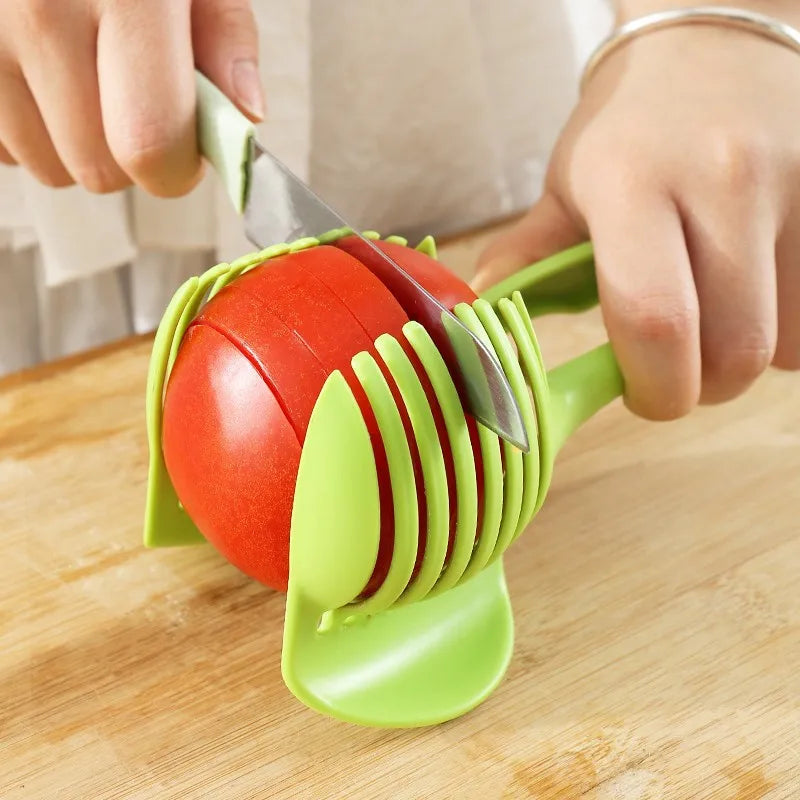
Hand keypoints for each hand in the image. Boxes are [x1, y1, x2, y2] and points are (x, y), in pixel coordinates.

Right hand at [0, 0, 262, 196]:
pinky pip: (3, 146)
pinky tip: (39, 68)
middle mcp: (40, 8)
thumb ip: (225, 35)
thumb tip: (244, 115)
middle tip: (132, 97)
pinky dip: (28, 125)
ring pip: (47, 167)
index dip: (177, 168)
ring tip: (81, 72)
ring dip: (75, 144)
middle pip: (99, 170)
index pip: (151, 143)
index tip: (187, 149)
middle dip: (129, 156)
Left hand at [475, 5, 799, 419]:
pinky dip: (787, 326)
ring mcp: (795, 185)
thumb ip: (527, 256)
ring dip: (745, 355)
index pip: (653, 317)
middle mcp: (723, 181)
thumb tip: (477, 315)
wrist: (716, 42)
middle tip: (675, 371)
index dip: (652, 386)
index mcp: (632, 184)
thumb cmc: (629, 126)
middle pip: (735, 350)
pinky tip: (752, 293)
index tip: (640, 395)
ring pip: (786, 340)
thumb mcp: (566, 184)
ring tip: (713, 316)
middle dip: (701, 387)